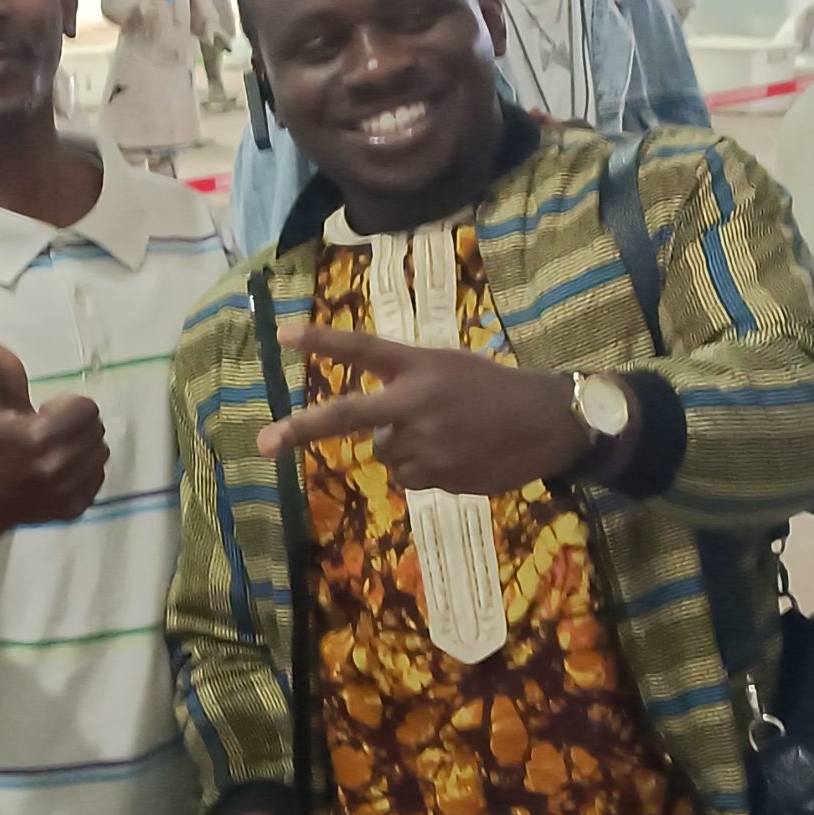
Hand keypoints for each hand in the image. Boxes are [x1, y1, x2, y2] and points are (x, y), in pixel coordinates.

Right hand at [0, 345, 108, 530]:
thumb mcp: (2, 410)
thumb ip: (9, 375)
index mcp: (39, 437)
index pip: (86, 409)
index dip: (70, 407)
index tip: (49, 413)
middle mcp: (57, 465)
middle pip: (97, 429)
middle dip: (79, 425)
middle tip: (56, 431)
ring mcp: (68, 490)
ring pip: (101, 453)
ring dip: (86, 447)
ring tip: (61, 450)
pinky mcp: (75, 508)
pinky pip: (98, 478)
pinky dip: (87, 471)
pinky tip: (64, 471)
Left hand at [256, 326, 593, 494]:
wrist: (549, 422)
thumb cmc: (493, 389)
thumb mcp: (449, 367)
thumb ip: (406, 388)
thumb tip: (372, 434)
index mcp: (420, 366)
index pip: (363, 348)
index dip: (323, 341)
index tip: (283, 336)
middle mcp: (416, 404)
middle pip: (346, 416)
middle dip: (301, 430)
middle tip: (265, 443)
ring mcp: (426, 444)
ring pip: (386, 453)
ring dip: (404, 448)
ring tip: (448, 435)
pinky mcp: (440, 477)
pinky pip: (411, 478)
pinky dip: (426, 470)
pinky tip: (458, 456)